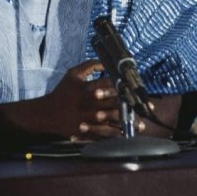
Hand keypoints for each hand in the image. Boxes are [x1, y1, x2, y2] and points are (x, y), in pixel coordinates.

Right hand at [2, 60, 137, 139]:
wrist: (49, 113)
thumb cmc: (63, 91)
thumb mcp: (72, 74)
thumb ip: (89, 66)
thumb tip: (105, 61)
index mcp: (88, 89)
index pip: (110, 85)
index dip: (124, 85)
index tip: (136, 87)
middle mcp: (91, 104)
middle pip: (116, 104)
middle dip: (132, 105)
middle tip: (147, 106)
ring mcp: (91, 119)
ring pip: (114, 120)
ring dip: (130, 122)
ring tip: (142, 122)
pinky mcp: (90, 130)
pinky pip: (108, 133)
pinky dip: (119, 134)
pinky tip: (129, 134)